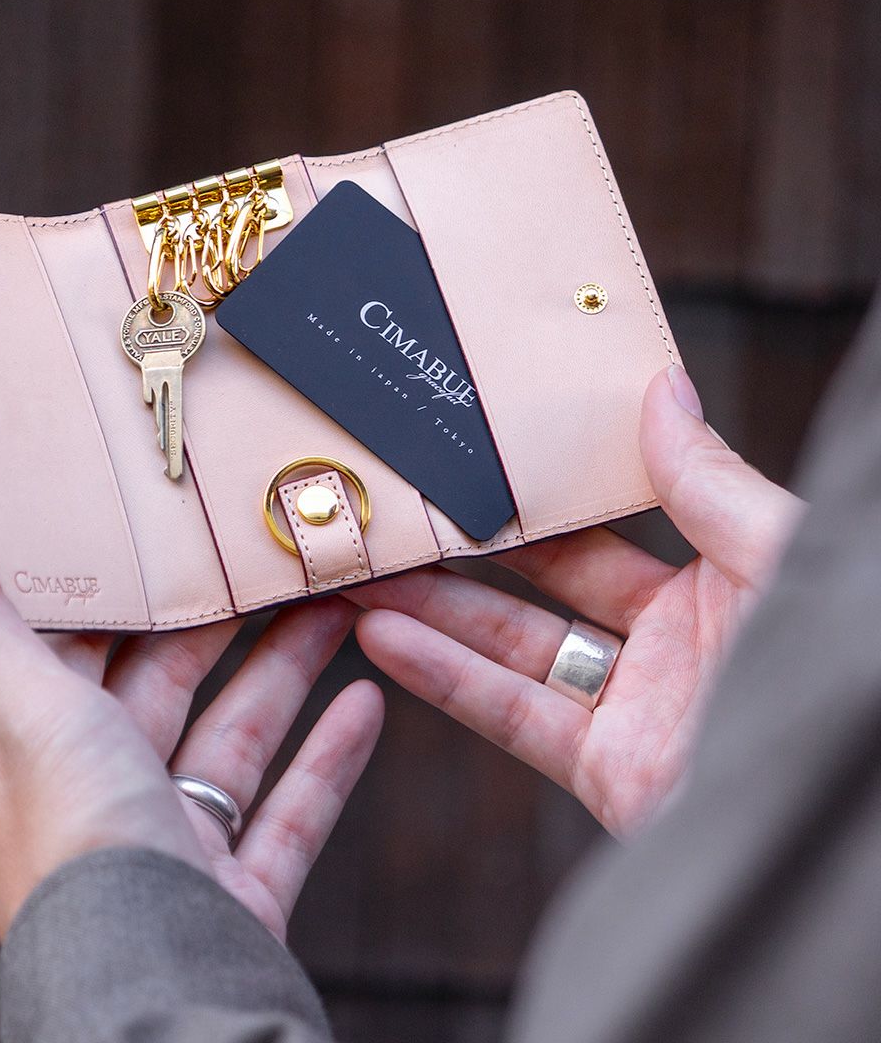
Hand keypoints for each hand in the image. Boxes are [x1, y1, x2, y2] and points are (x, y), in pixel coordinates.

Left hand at [0, 492, 382, 940]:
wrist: (164, 1000)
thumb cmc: (83, 858)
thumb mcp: (23, 709)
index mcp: (35, 761)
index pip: (78, 652)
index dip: (125, 592)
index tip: (170, 534)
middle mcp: (99, 806)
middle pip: (171, 686)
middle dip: (224, 621)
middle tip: (273, 561)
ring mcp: (173, 854)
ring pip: (236, 740)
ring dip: (286, 672)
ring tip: (335, 608)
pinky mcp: (236, 897)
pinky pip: (291, 812)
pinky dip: (327, 759)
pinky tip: (364, 705)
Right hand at [343, 365, 804, 837]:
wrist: (851, 806)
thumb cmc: (836, 661)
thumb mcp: (777, 551)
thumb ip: (708, 482)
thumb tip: (662, 389)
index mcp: (714, 587)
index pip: (599, 534)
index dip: (530, 503)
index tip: (467, 466)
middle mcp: (667, 648)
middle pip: (537, 591)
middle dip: (462, 556)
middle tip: (397, 519)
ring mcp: (633, 712)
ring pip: (510, 651)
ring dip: (431, 614)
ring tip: (364, 574)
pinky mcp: (607, 773)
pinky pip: (512, 714)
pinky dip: (444, 677)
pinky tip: (384, 638)